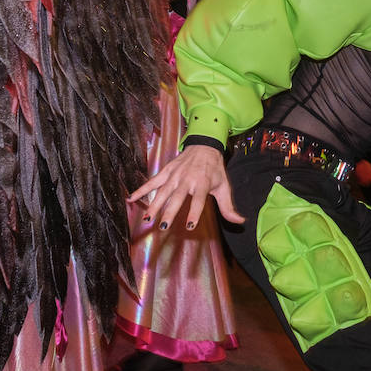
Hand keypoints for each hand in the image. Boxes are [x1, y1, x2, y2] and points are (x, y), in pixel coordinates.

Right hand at [126, 144, 244, 231]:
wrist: (204, 145)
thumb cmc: (214, 169)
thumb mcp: (224, 186)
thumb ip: (228, 207)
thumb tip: (240, 222)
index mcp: (201, 183)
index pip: (197, 200)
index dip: (194, 213)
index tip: (189, 225)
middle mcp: (186, 179)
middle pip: (176, 197)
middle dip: (169, 211)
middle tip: (163, 225)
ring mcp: (174, 175)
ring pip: (162, 191)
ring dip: (154, 204)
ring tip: (147, 218)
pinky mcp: (166, 171)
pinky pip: (151, 182)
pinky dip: (141, 189)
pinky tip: (130, 199)